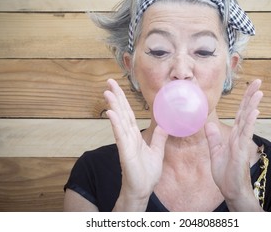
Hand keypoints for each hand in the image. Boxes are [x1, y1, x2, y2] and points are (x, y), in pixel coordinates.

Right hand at [103, 79, 167, 210]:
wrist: (142, 190)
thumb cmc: (146, 173)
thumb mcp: (157, 151)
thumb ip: (159, 137)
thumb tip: (164, 124)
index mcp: (135, 135)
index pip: (128, 113)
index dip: (123, 100)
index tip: (117, 87)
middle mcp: (128, 136)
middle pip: (122, 112)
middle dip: (116, 96)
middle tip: (109, 81)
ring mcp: (125, 144)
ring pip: (119, 121)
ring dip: (113, 106)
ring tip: (107, 92)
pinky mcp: (125, 152)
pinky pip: (120, 136)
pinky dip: (116, 124)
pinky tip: (111, 113)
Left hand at [205, 79, 262, 210]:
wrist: (230, 191)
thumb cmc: (226, 174)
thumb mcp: (215, 152)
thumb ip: (213, 137)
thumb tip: (208, 123)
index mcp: (233, 135)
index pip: (239, 113)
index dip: (243, 99)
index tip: (249, 86)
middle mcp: (240, 136)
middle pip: (245, 112)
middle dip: (251, 96)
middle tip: (258, 81)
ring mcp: (242, 142)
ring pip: (247, 120)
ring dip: (252, 105)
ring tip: (259, 91)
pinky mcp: (242, 150)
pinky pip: (246, 134)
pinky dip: (250, 122)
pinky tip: (254, 112)